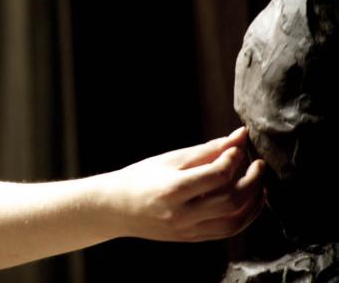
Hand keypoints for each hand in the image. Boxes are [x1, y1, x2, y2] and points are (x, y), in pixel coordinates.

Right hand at [104, 126, 264, 241]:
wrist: (116, 208)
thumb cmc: (141, 178)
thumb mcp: (170, 159)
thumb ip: (207, 150)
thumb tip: (239, 136)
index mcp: (173, 189)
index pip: (217, 176)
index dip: (233, 159)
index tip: (237, 147)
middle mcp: (182, 214)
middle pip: (232, 200)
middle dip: (252, 180)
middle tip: (258, 164)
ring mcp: (188, 230)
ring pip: (235, 221)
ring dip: (254, 202)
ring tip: (259, 183)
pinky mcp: (193, 238)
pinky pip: (227, 231)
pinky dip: (244, 216)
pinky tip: (248, 201)